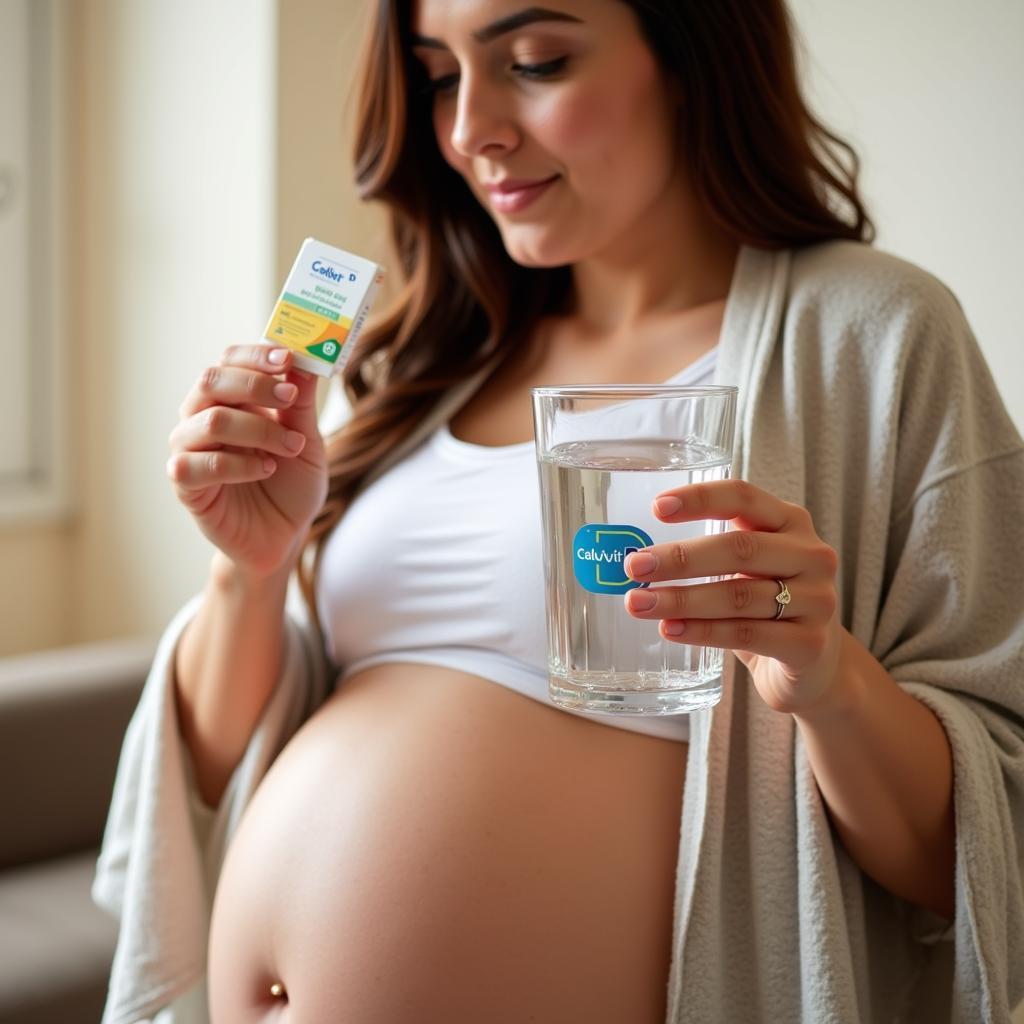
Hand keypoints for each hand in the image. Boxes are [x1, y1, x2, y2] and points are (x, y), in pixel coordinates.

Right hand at [167, 345, 328, 579]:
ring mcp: (190, 450)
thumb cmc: (291, 486)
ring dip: (258, 429)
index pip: (229, 360)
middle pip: (211, 380)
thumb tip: (306, 362)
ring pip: (209, 420)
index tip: (288, 357)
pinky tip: (265, 470)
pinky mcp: (186, 485)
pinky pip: (197, 464)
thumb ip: (301, 406)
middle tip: (290, 397)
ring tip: (290, 447)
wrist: (284, 537)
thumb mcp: (306, 442)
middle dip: (255, 384)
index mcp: (232, 401)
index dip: (255, 354)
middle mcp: (203, 418)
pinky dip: (239, 464)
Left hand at [622, 479, 843, 715]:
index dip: (700, 499)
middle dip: (681, 558)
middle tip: (635, 566)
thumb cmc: (768, 606)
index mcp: (791, 523)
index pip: (744, 497)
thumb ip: (710, 553)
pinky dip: (703, 632)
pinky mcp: (809, 644)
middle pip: (739, 548)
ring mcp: (816, 600)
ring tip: (640, 603)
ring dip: (682, 599)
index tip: (656, 508)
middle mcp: (811, 555)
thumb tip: (637, 557)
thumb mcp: (750, 568)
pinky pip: (747, 634)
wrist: (817, 666)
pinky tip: (670, 629)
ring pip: (739, 596)